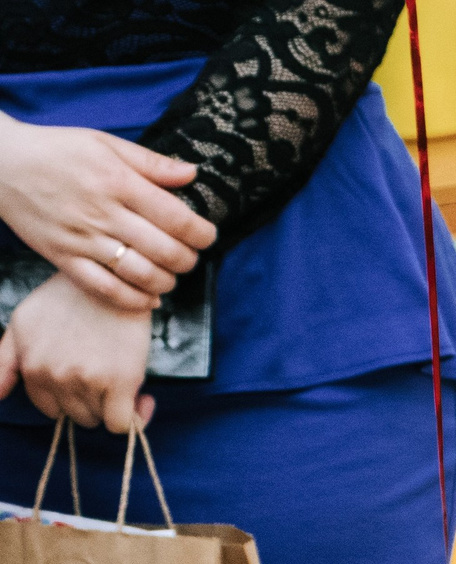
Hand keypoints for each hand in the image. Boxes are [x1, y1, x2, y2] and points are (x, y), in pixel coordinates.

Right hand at [0, 114, 213, 308]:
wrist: (0, 163)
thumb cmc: (56, 150)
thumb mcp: (104, 143)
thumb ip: (151, 162)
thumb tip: (193, 173)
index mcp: (117, 182)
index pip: (176, 218)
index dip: (202, 234)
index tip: (207, 236)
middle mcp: (102, 213)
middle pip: (165, 251)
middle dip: (188, 260)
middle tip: (189, 256)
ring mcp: (81, 239)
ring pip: (140, 275)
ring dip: (167, 282)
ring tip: (170, 275)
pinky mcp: (62, 257)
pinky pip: (104, 289)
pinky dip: (134, 301)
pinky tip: (149, 298)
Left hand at [0, 271, 156, 430]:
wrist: (110, 279)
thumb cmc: (68, 298)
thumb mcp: (23, 323)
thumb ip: (4, 360)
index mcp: (31, 365)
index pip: (50, 409)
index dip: (71, 400)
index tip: (87, 385)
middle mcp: (54, 375)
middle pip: (76, 416)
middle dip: (92, 402)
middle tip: (106, 377)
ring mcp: (87, 380)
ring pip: (99, 420)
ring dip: (114, 407)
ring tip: (122, 382)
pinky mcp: (120, 382)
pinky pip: (124, 424)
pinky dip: (137, 418)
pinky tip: (143, 398)